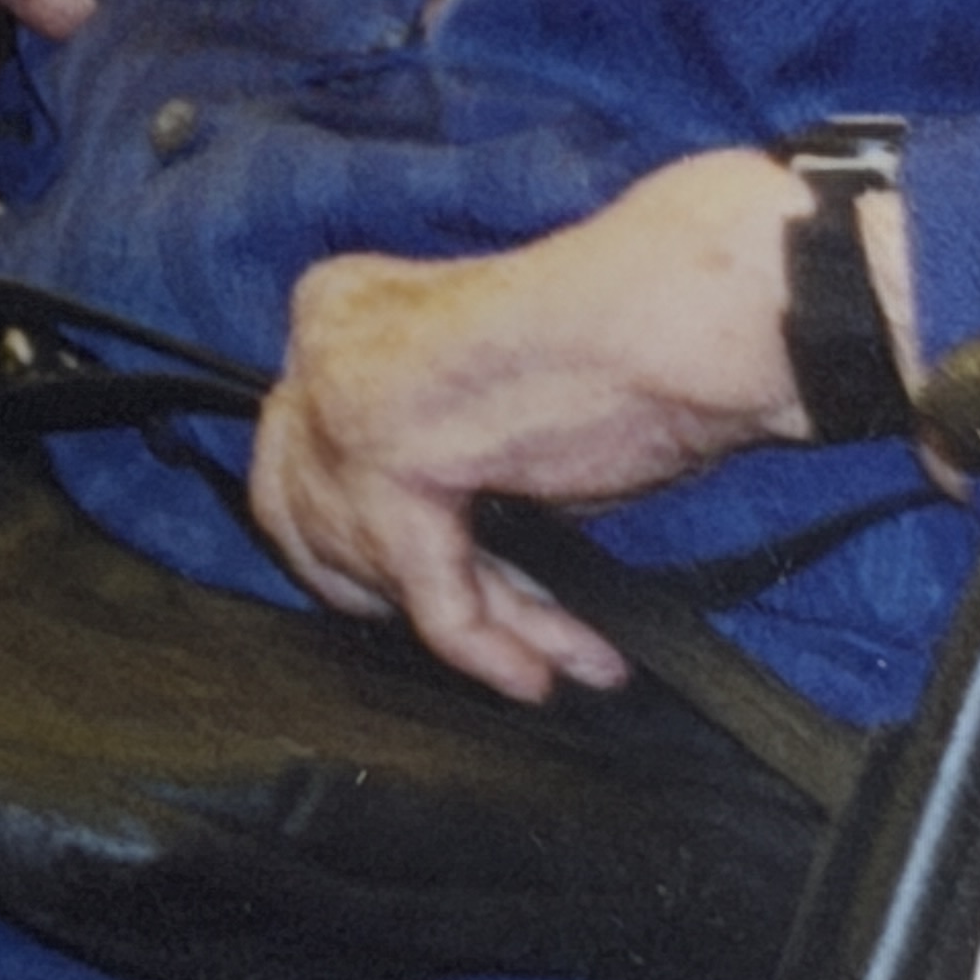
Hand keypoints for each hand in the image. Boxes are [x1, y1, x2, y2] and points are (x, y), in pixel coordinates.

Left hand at [251, 151, 830, 701]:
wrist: (674, 313)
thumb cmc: (617, 338)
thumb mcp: (490, 389)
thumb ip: (429, 453)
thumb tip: (414, 553)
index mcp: (338, 306)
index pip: (304, 456)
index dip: (367, 543)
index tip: (456, 589)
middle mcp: (321, 344)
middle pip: (314, 518)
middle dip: (391, 591)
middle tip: (488, 634)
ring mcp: (343, 399)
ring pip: (381, 568)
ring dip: (484, 622)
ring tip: (559, 660)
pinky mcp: (388, 457)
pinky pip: (433, 593)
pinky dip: (489, 643)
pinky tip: (542, 673)